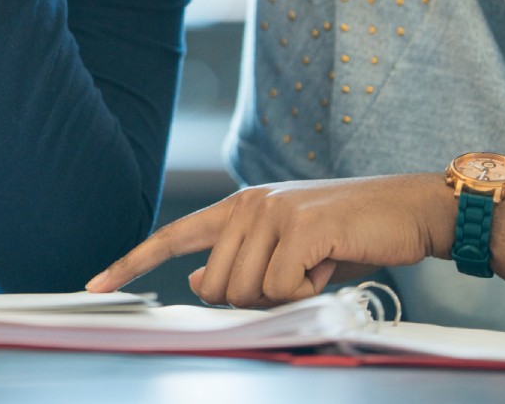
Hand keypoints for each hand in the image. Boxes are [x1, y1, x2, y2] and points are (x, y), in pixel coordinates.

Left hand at [85, 174, 451, 306]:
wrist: (409, 211)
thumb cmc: (349, 236)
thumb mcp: (288, 252)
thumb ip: (242, 264)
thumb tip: (201, 283)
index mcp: (238, 207)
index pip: (172, 236)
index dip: (132, 262)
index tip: (95, 286)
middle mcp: (247, 204)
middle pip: (219, 287)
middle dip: (258, 299)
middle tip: (299, 278)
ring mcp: (271, 212)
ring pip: (247, 291)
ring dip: (288, 293)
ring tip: (318, 265)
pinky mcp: (300, 227)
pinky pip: (283, 287)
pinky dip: (310, 289)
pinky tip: (331, 263)